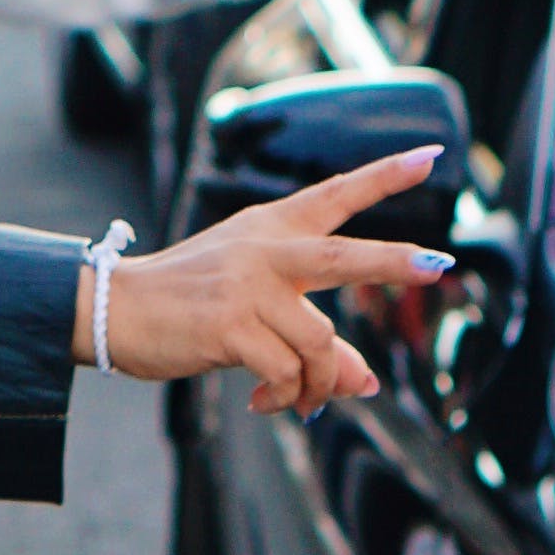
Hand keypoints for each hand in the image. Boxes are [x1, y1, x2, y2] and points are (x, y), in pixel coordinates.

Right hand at [97, 149, 444, 413]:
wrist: (116, 309)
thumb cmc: (187, 303)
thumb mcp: (252, 304)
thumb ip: (310, 333)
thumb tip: (365, 379)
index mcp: (271, 227)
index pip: (336, 194)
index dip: (386, 176)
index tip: (431, 154)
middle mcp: (265, 249)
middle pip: (345, 256)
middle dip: (395, 261)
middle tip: (438, 264)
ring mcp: (249, 285)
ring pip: (320, 345)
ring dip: (318, 385)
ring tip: (297, 399)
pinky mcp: (232, 324)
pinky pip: (287, 372)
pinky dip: (285, 396)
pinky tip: (262, 401)